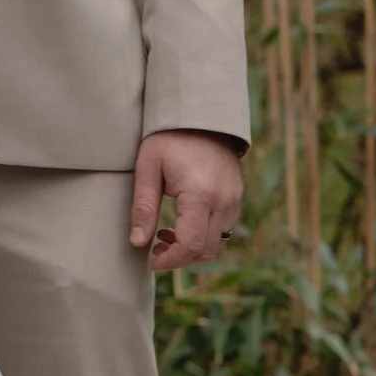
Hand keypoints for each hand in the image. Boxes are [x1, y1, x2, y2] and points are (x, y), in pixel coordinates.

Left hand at [130, 130, 243, 269]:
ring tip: (165, 236)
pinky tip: (182, 225)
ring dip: (192, 249)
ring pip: (217, 244)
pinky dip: (204, 237)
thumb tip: (138, 243)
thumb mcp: (148, 167)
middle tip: (155, 250)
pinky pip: (224, 230)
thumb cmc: (169, 138)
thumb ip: (143, 207)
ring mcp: (234, 200)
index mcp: (200, 194)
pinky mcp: (237, 197)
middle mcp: (223, 200)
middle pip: (205, 250)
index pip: (190, 244)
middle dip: (179, 258)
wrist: (201, 115)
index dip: (170, 260)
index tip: (152, 260)